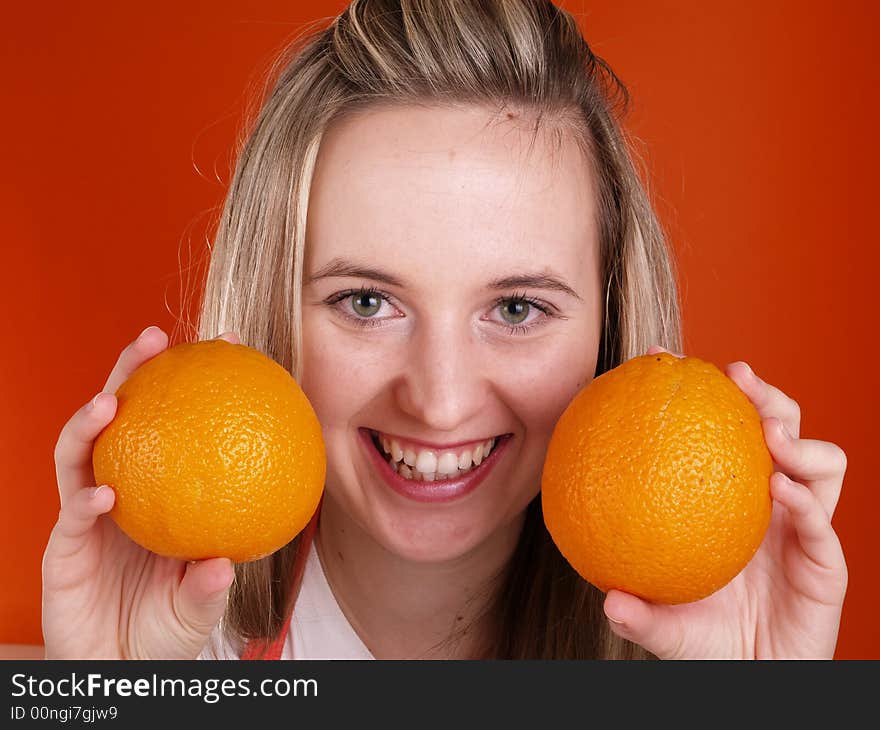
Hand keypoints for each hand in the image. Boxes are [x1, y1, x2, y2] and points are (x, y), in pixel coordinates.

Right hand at [42, 326, 240, 658]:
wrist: (124, 671)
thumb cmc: (167, 629)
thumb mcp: (201, 603)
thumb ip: (209, 584)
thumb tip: (225, 564)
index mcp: (161, 491)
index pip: (174, 424)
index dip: (191, 385)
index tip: (223, 348)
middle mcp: (123, 491)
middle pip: (120, 419)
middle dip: (129, 373)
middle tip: (153, 339)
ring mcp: (89, 515)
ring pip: (79, 453)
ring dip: (89, 422)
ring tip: (111, 402)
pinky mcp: (63, 548)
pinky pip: (71, 516)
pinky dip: (85, 502)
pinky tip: (105, 495)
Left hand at [601, 346, 847, 658]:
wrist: (750, 681)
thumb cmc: (703, 642)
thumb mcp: (662, 623)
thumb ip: (638, 613)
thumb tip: (608, 600)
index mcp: (727, 500)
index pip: (720, 432)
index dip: (699, 395)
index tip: (661, 360)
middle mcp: (768, 505)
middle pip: (782, 428)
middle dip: (765, 395)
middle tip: (736, 376)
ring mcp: (801, 530)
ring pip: (821, 462)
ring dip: (798, 439)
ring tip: (770, 432)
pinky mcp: (826, 563)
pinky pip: (823, 524)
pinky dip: (806, 501)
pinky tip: (780, 492)